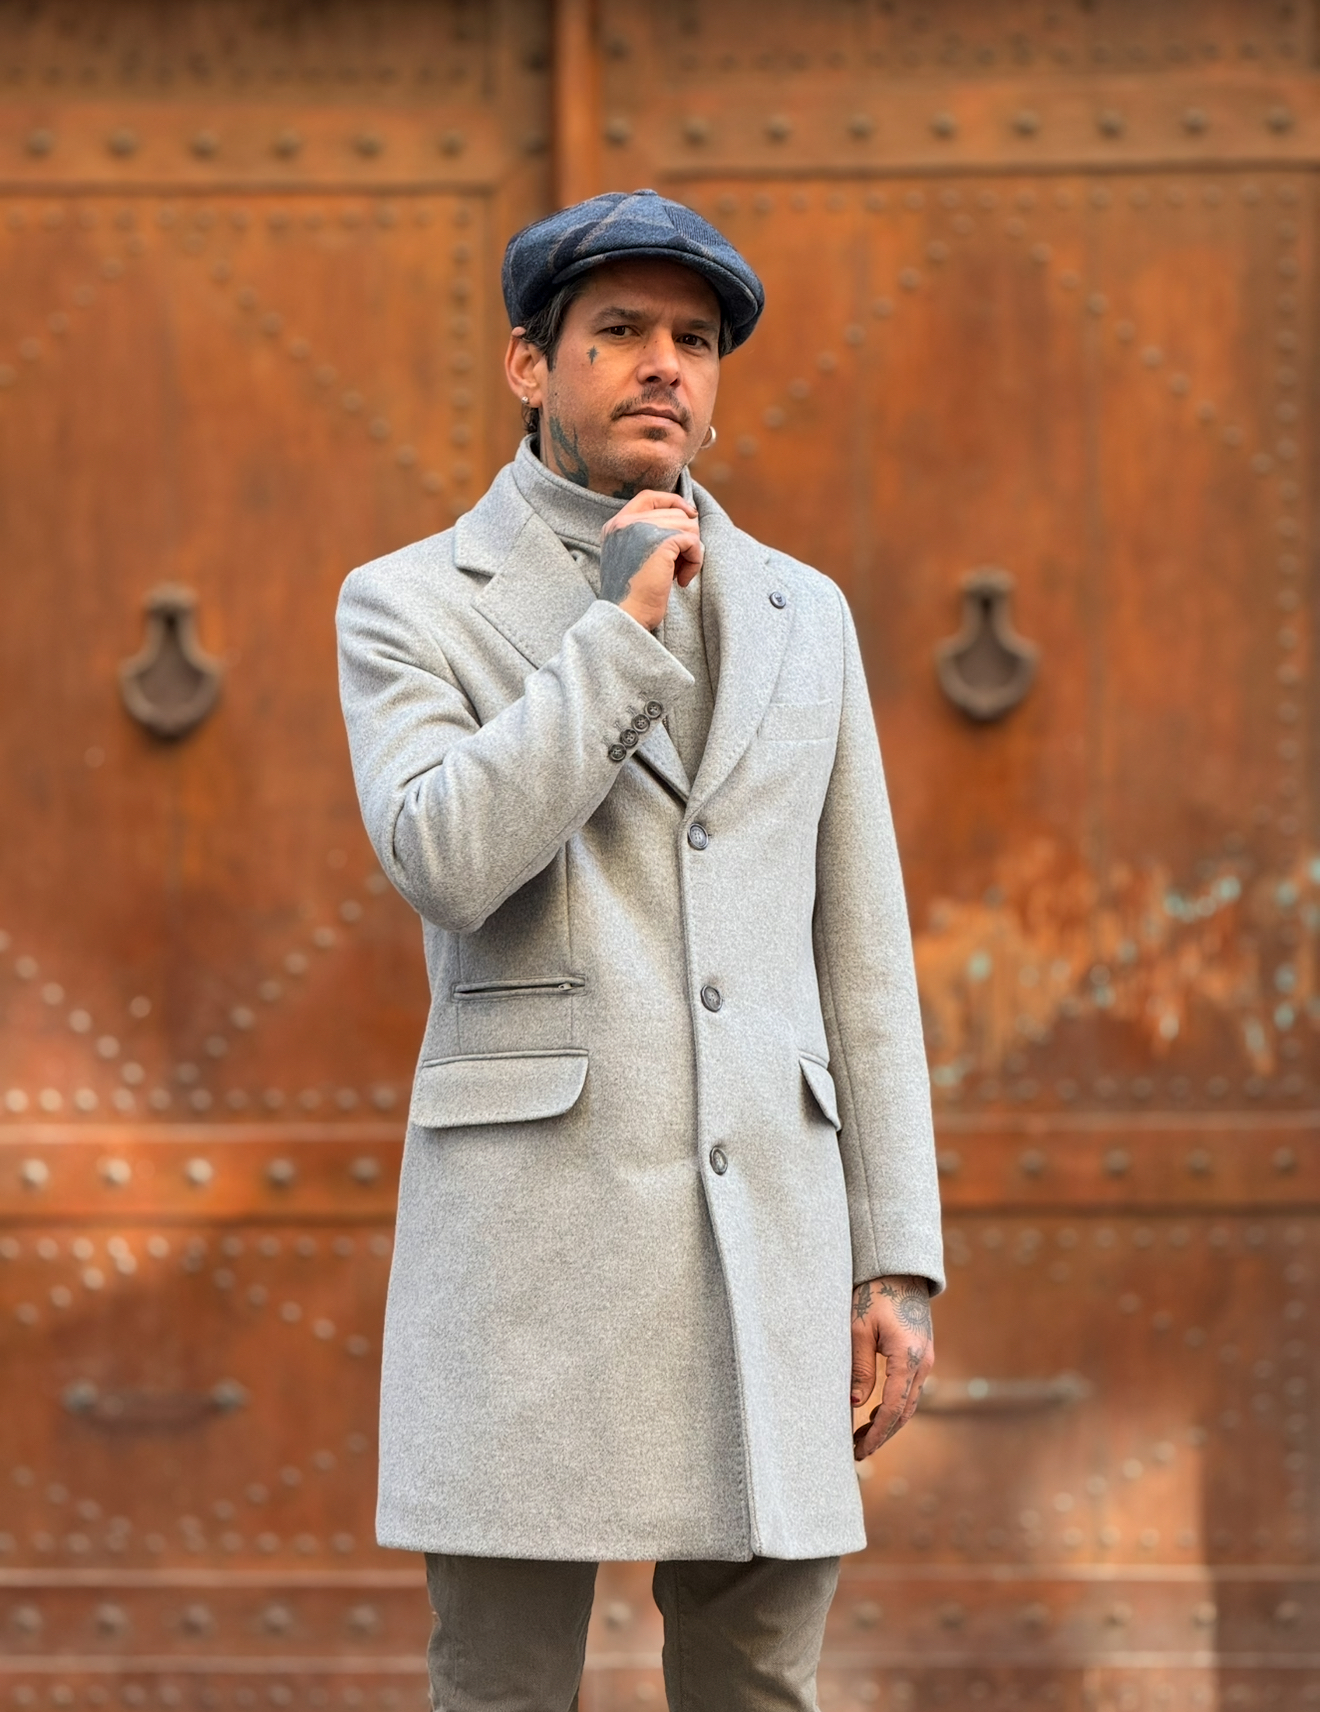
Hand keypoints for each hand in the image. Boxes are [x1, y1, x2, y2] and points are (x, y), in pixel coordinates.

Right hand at [599, 490, 702, 630]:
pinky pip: (693, 542)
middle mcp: (626, 522)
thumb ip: (647, 536)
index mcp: (616, 525)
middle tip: (676, 567)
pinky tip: (681, 581)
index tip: (689, 515)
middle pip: (676, 512)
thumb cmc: (633, 597)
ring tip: (677, 575)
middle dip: (685, 539)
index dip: (673, 501)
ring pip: (688, 526)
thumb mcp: (632, 558)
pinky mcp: (660, 542)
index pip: (649, 497)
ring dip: (691, 553)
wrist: (625, 617)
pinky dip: (695, 562)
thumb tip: (688, 516)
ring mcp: (642, 529)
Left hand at [850, 1275, 933, 1459]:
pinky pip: (911, 1388)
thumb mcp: (860, 1328)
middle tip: (857, 1451)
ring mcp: (925, 1358)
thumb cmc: (875, 1294)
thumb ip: (860, 1367)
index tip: (860, 1450)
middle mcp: (923, 1362)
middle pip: (905, 1411)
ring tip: (863, 1436)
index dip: (877, 1433)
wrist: (899, 1269)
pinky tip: (877, 1411)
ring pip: (910, 1402)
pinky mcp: (921, 1353)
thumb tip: (856, 1404)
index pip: (894, 1408)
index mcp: (908, 1357)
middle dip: (882, 1434)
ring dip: (889, 1422)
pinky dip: (895, 1405)